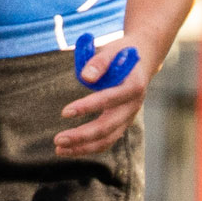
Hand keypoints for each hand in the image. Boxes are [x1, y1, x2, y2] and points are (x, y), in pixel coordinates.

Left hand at [56, 33, 153, 155]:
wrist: (143, 58)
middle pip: (108, 126)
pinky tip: (69, 149)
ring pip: (108, 139)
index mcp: (133, 86)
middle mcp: (133, 105)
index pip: (110, 100)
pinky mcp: (122, 123)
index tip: (65, 112)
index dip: (87, 107)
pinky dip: (89, 148)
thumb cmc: (122, 54)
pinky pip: (107, 140)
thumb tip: (85, 77)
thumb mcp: (113, 51)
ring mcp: (129, 116)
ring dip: (84, 147)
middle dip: (82, 135)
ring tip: (59, 149)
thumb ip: (100, 62)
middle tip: (58, 139)